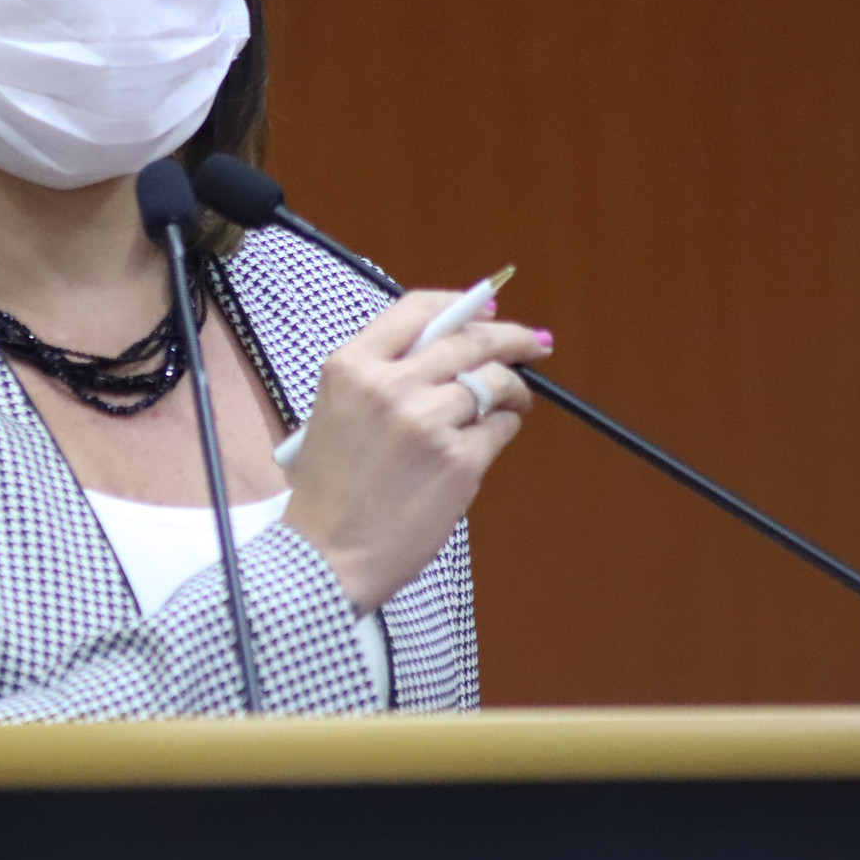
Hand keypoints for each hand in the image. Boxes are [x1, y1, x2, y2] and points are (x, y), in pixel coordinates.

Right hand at [281, 292, 551, 612]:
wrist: (326, 554)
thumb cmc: (330, 491)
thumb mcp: (336, 411)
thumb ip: (382, 374)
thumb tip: (449, 348)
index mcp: (351, 367)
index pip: (416, 309)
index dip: (461, 304)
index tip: (487, 309)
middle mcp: (389, 386)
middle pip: (468, 340)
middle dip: (511, 338)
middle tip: (533, 343)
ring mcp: (427, 422)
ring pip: (493, 382)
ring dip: (512, 390)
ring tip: (513, 401)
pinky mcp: (458, 460)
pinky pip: (501, 427)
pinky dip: (506, 427)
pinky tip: (491, 438)